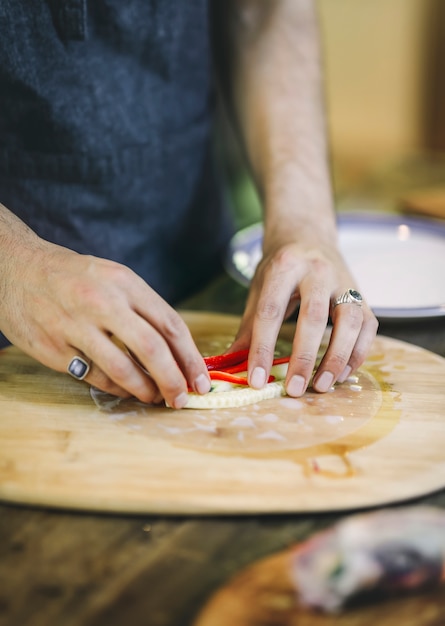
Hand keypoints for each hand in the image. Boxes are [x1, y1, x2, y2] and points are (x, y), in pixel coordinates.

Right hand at [0, 238, 210, 407]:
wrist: (16, 267)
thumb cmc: (72, 276)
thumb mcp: (112, 277)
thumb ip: (142, 307)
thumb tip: (177, 349)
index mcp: (124, 282)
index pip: (170, 324)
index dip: (190, 357)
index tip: (201, 379)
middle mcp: (103, 302)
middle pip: (153, 349)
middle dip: (174, 380)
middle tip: (183, 398)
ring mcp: (76, 326)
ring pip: (124, 370)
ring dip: (146, 390)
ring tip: (155, 397)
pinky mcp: (54, 347)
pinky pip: (95, 377)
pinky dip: (117, 389)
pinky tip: (126, 390)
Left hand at [231, 236, 377, 395]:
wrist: (309, 235)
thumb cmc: (280, 267)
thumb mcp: (258, 288)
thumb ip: (248, 327)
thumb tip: (230, 364)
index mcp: (284, 267)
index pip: (270, 312)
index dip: (262, 348)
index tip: (256, 379)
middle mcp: (317, 271)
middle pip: (314, 317)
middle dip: (304, 356)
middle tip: (295, 389)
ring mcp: (344, 282)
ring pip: (349, 321)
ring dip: (337, 358)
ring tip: (321, 386)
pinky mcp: (363, 295)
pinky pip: (368, 326)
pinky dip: (357, 353)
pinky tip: (342, 374)